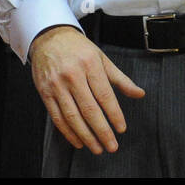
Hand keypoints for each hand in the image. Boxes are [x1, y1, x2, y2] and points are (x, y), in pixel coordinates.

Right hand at [29, 25, 145, 153]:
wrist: (49, 37)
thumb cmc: (79, 49)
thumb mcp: (102, 59)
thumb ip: (121, 79)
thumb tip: (140, 94)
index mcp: (90, 65)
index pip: (105, 95)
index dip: (114, 114)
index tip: (121, 129)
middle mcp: (73, 75)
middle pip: (89, 109)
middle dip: (102, 131)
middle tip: (111, 146)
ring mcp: (57, 85)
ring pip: (72, 116)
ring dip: (85, 136)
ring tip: (97, 147)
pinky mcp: (44, 92)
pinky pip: (57, 117)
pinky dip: (68, 132)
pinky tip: (78, 141)